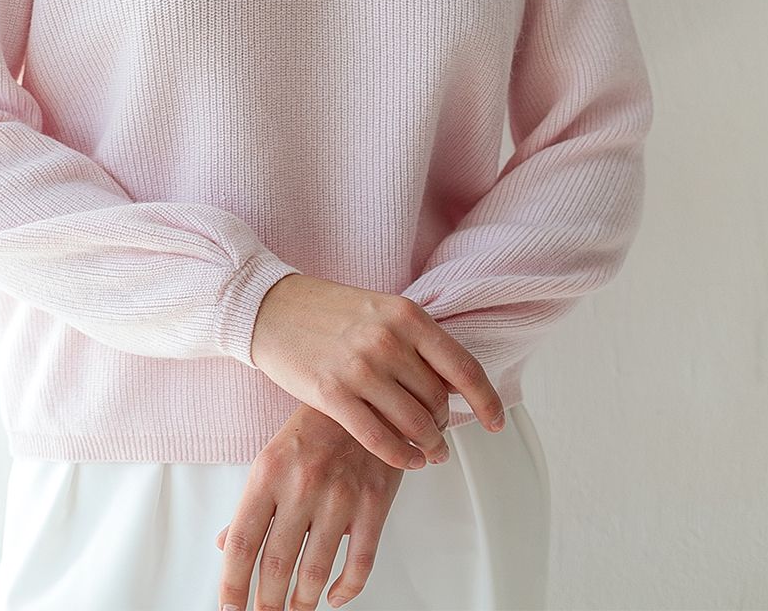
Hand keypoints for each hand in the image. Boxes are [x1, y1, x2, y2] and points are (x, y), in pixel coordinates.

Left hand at [214, 402, 427, 610]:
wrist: (368, 394)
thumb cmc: (317, 427)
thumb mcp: (274, 457)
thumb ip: (252, 504)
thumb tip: (225, 544)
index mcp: (269, 471)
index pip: (243, 541)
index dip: (233, 583)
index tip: (229, 608)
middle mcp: (302, 484)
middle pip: (276, 563)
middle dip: (267, 602)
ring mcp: (340, 495)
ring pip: (316, 570)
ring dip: (302, 601)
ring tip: (296, 610)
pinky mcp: (374, 502)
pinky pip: (360, 562)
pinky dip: (346, 589)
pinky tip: (335, 595)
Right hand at [250, 274, 504, 470]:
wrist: (270, 306)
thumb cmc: (328, 310)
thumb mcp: (380, 309)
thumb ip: (414, 340)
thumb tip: (451, 382)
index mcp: (406, 314)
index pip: (463, 366)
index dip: (486, 400)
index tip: (496, 422)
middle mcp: (388, 340)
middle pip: (438, 400)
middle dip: (446, 424)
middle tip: (441, 434)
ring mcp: (360, 368)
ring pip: (414, 423)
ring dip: (429, 445)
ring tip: (430, 453)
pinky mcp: (331, 394)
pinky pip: (379, 438)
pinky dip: (401, 456)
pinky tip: (408, 460)